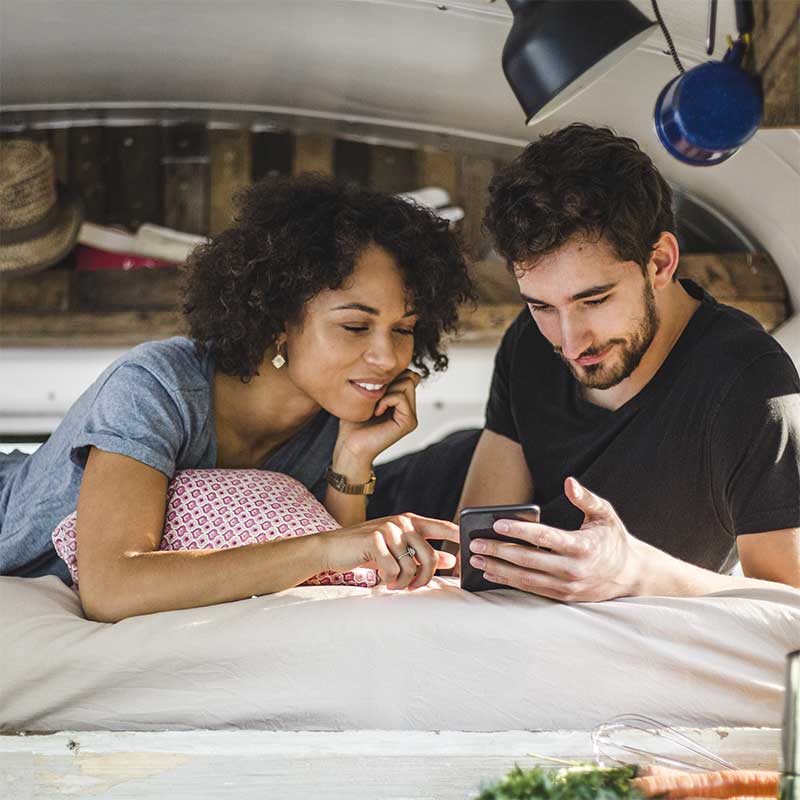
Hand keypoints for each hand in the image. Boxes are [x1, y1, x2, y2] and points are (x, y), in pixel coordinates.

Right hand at [324, 513, 457, 590]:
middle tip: (413, 587)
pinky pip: (393, 570)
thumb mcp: (397, 550)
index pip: (444, 527)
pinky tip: (382, 579)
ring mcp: (388, 529)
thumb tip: (450, 560)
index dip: (460, 539)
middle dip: (425, 579)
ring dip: (404, 583)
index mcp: (410, 521)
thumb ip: (422, 552)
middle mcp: (402, 522)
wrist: (332, 548)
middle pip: (432, 556)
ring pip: (412, 567)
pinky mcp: (374, 539)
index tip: (470, 552)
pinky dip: (389, 580)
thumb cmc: (367, 550)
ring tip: (393, 583)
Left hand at [335, 370, 419, 464]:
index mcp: (402, 403)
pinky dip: (386, 400)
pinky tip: (376, 412)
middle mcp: (410, 409)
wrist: (350, 447)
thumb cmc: (353, 424)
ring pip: (408, 383)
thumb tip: (392, 367)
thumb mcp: (366, 396)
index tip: (374, 389)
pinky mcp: (409, 423)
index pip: (408, 374)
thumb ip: (380, 382)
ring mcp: (411, 417)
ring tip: (375, 406)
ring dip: (387, 390)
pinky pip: (401, 398)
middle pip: (410, 376)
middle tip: (375, 399)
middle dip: (390, 381)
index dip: (392, 375)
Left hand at [467, 477, 641, 601]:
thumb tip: (569, 482)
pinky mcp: (563, 597)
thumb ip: (586, 498)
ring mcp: (567, 587)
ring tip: (476, 558)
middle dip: (499, 550)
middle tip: (475, 542)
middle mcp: (573, 569)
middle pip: (529, 560)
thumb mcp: (605, 514)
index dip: (520, 531)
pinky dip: (509, 582)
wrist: (631, 575)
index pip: (545, 537)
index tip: (497, 523)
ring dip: (498, 569)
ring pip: (526, 579)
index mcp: (582, 546)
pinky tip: (491, 572)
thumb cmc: (612, 538)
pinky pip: (531, 590)